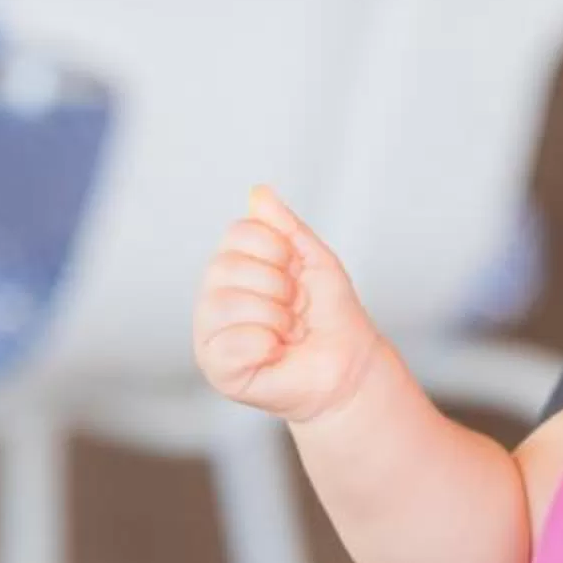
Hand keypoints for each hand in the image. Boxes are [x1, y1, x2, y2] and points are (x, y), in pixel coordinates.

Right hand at [193, 186, 379, 423]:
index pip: (238, 233)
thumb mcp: (315, 261)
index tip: (298, 274)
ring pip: (227, 303)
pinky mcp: (217, 368)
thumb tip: (258, 193)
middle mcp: (214, 296)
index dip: (278, 251)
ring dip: (275, 317)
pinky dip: (266, 345)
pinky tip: (276, 352)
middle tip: (295, 309)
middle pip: (226, 266)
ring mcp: (211, 333)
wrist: (350, 367)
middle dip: (278, 286)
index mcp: (234, 268)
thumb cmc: (331, 318)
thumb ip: (285, 228)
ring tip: (288, 332)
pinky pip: (231, 343)